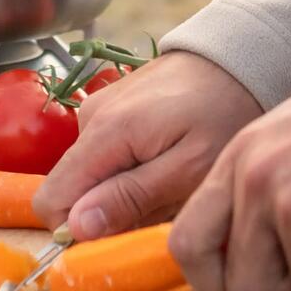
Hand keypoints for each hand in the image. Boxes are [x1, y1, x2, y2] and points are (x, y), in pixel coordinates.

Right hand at [33, 51, 262, 240]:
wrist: (240, 57)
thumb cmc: (225, 112)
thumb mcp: (189, 169)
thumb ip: (131, 198)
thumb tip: (76, 228)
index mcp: (104, 134)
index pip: (50, 202)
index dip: (79, 230)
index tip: (124, 232)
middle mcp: (89, 119)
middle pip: (71, 191)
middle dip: (111, 211)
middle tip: (165, 201)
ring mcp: (97, 110)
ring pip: (91, 176)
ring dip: (126, 191)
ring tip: (174, 176)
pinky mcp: (110, 109)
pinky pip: (106, 156)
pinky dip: (133, 168)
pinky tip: (169, 157)